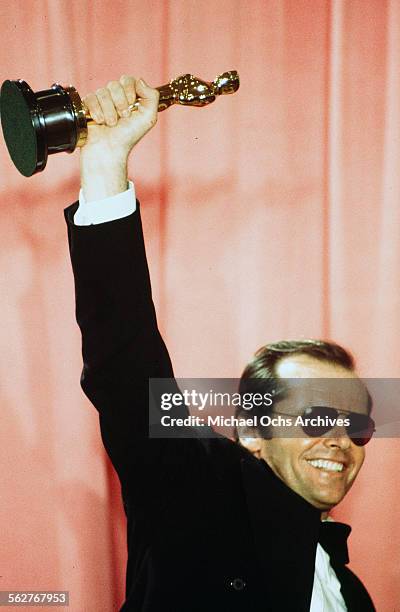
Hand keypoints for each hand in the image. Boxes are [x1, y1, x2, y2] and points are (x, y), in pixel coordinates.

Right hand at [80, 75, 158, 200]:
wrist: (110, 150)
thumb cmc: (129, 136)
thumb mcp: (148, 118)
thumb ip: (152, 96)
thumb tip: (140, 81)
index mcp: (129, 97)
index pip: (128, 80)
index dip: (129, 90)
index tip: (132, 104)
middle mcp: (115, 98)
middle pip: (115, 84)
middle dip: (120, 102)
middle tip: (122, 117)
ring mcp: (101, 101)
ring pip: (102, 92)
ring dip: (109, 111)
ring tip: (111, 124)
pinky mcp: (87, 106)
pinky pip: (90, 97)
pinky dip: (96, 111)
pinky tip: (99, 121)